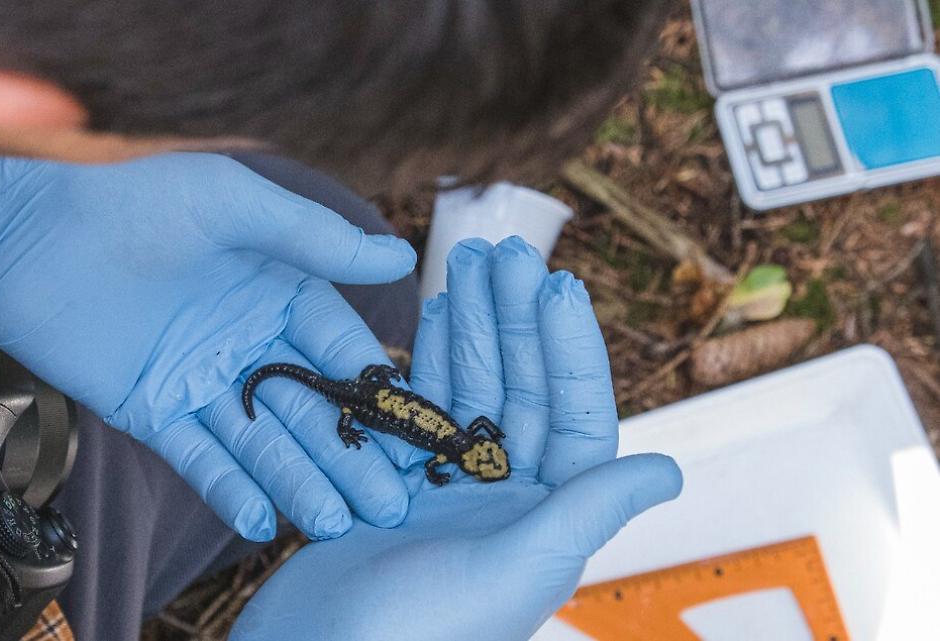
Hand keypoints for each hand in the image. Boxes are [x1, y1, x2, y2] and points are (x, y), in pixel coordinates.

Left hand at [0, 152, 420, 540]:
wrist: (24, 219)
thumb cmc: (135, 190)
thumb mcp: (234, 203)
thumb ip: (314, 240)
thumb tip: (402, 259)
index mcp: (279, 291)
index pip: (341, 350)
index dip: (377, 394)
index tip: (416, 436)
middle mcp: (248, 341)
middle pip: (310, 409)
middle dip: (348, 456)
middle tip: (388, 503)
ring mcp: (200, 378)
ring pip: (259, 440)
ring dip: (296, 481)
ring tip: (333, 521)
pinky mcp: (149, 408)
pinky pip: (196, 455)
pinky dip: (227, 487)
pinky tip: (261, 520)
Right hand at [231, 237, 682, 640]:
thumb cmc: (420, 634)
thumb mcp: (516, 569)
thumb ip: (587, 511)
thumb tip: (670, 469)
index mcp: (547, 519)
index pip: (575, 416)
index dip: (569, 346)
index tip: (556, 282)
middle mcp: (506, 500)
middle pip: (519, 389)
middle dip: (513, 317)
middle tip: (503, 247)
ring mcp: (449, 491)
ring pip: (468, 390)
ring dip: (471, 325)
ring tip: (467, 260)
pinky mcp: (396, 486)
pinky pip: (419, 410)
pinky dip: (424, 362)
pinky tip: (431, 316)